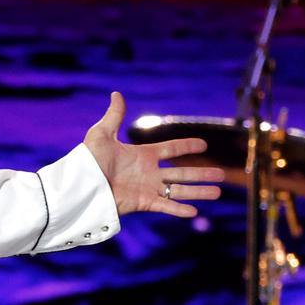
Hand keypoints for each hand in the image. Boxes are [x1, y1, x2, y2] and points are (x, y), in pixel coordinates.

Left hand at [83, 92, 224, 217]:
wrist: (81, 186)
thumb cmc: (88, 160)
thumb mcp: (102, 134)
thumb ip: (114, 116)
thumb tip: (117, 93)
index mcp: (142, 155)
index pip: (171, 149)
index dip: (186, 146)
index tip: (204, 145)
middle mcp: (148, 172)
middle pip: (182, 172)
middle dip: (202, 174)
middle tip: (222, 175)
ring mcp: (147, 189)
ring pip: (179, 189)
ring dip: (199, 191)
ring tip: (218, 193)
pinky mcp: (142, 203)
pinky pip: (165, 206)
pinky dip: (179, 209)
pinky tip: (195, 211)